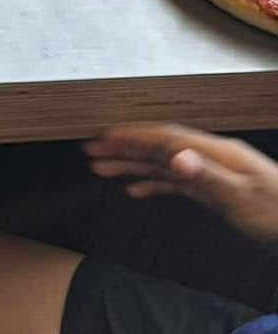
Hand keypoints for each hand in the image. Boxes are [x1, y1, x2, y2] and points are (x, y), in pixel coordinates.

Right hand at [85, 124, 277, 246]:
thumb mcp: (242, 197)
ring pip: (164, 165)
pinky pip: (176, 183)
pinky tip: (135, 190)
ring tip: (102, 169)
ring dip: (132, 165)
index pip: (167, 138)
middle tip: (92, 153)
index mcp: (216, 153)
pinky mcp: (215, 192)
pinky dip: (153, 183)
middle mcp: (210, 158)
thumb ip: (207, 176)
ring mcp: (212, 174)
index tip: (104, 137)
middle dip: (125, 149)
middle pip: (159, 148)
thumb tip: (174, 155)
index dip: (134, 135)